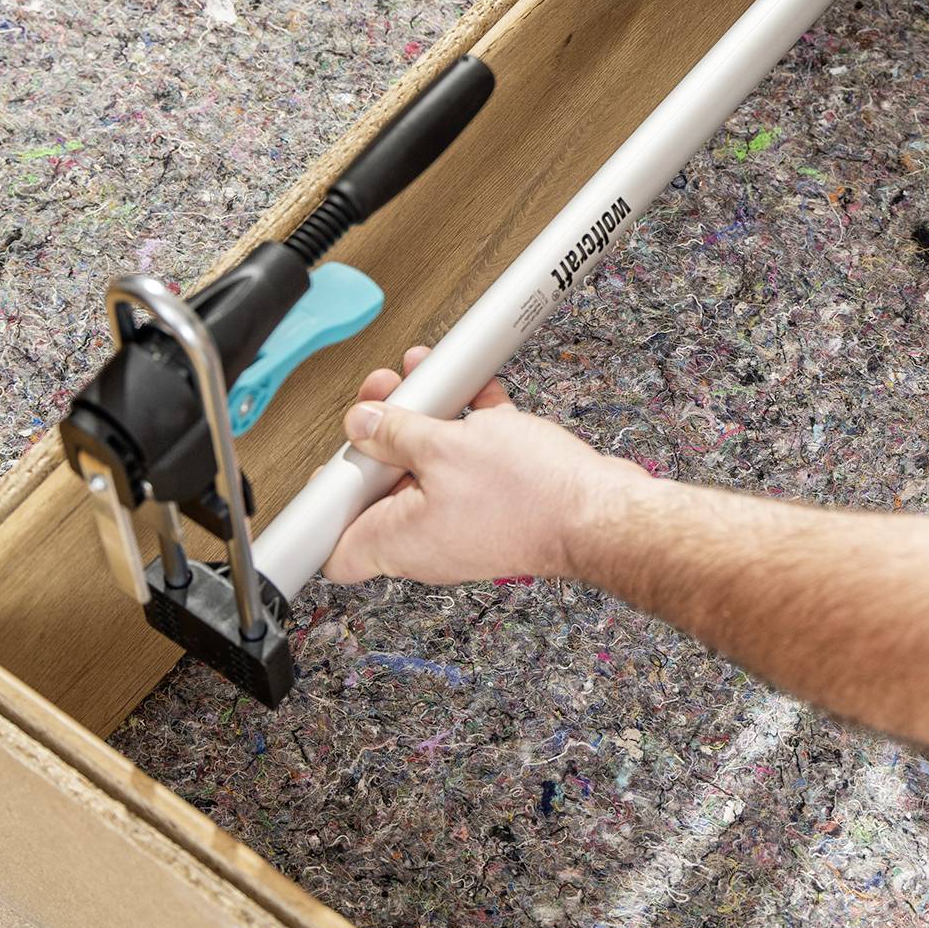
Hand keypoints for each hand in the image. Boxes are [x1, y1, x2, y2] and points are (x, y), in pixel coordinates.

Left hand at [320, 347, 648, 586]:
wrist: (602, 512)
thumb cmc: (529, 497)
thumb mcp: (446, 447)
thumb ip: (395, 433)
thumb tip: (362, 426)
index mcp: (400, 541)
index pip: (337, 549)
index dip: (325, 507)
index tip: (332, 463)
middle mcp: (428, 539)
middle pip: (382, 490)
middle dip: (380, 435)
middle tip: (384, 397)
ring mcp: (465, 522)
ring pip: (428, 469)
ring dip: (425, 421)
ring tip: (425, 378)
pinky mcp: (499, 504)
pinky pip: (470, 463)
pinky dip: (467, 428)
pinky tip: (472, 391)